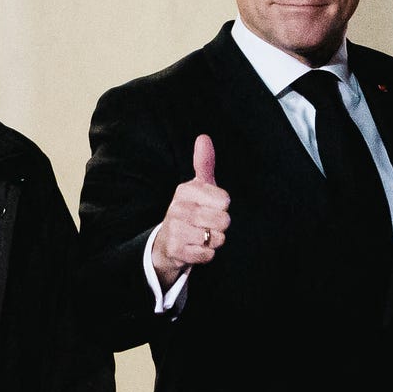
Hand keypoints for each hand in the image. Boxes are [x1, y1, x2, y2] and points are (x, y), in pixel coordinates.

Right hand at [151, 136, 229, 288]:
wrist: (168, 242)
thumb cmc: (190, 210)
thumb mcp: (198, 187)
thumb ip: (203, 163)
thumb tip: (203, 138)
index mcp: (185, 190)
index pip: (224, 201)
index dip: (222, 206)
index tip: (210, 206)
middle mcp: (177, 208)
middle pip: (223, 220)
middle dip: (220, 225)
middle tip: (207, 223)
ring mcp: (175, 230)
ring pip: (216, 238)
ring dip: (214, 240)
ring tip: (201, 235)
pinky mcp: (176, 250)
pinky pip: (207, 254)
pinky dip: (207, 254)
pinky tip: (196, 247)